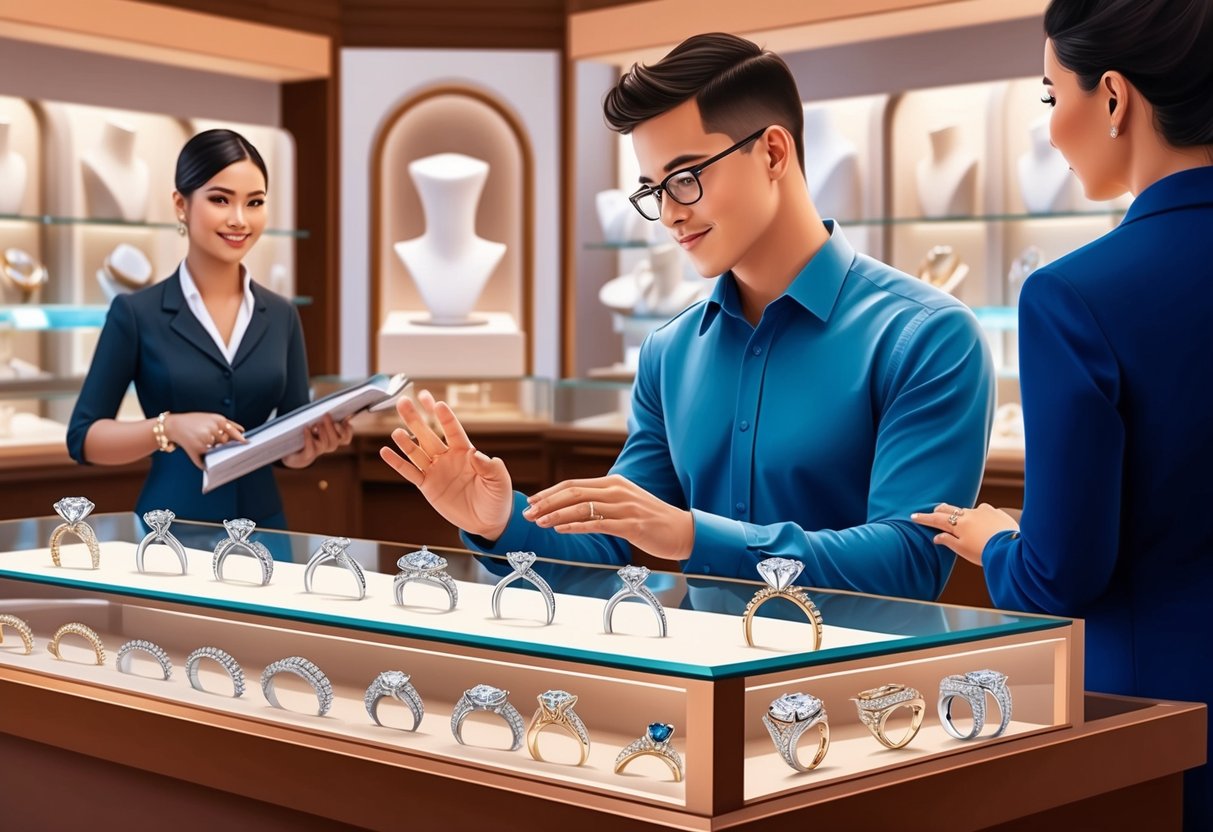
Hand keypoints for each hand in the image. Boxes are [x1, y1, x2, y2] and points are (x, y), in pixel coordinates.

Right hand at [166, 412, 245, 469]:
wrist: (174, 426)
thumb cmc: (195, 421)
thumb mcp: (212, 417)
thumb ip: (228, 424)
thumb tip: (243, 432)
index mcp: (218, 420)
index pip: (234, 432)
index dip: (240, 439)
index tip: (246, 443)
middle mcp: (213, 430)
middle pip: (227, 442)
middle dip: (226, 444)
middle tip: (223, 445)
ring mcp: (206, 440)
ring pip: (219, 450)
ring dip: (217, 451)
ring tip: (209, 447)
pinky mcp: (199, 449)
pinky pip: (209, 458)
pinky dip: (210, 459)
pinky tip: (205, 453)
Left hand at [282, 414, 353, 468]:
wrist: (293, 452)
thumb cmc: (307, 432)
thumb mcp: (317, 424)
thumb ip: (326, 418)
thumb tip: (331, 409)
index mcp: (334, 439)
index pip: (346, 438)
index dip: (347, 430)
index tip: (344, 419)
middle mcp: (328, 446)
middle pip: (335, 440)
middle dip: (331, 427)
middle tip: (326, 415)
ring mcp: (318, 451)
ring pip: (325, 444)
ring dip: (322, 432)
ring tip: (316, 423)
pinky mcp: (307, 455)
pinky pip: (310, 448)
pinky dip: (308, 437)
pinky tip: (306, 428)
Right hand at [379, 389, 513, 539]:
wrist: (486, 521)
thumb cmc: (496, 498)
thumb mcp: (500, 482)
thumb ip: (491, 467)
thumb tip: (477, 455)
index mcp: (466, 452)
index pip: (453, 430)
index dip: (445, 418)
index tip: (437, 404)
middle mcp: (448, 457)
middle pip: (428, 435)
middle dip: (416, 419)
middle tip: (404, 401)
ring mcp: (436, 471)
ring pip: (416, 451)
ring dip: (405, 440)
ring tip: (396, 430)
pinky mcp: (427, 486)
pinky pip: (410, 472)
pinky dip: (397, 463)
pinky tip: (385, 451)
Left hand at [522, 474, 693, 560]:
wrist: (682, 530)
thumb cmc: (652, 520)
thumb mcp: (626, 503)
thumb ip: (604, 501)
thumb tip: (577, 506)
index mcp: (614, 483)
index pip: (574, 484)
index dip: (550, 493)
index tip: (533, 502)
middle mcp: (617, 490)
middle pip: (573, 492)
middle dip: (547, 502)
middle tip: (528, 512)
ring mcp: (624, 507)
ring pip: (582, 507)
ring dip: (556, 515)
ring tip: (538, 522)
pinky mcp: (630, 524)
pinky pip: (597, 523)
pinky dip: (576, 526)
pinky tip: (561, 530)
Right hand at [911, 502, 1019, 565]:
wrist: (1010, 548)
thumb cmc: (985, 552)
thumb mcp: (963, 550)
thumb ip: (948, 541)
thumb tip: (937, 537)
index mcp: (958, 524)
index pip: (936, 519)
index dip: (924, 518)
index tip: (914, 516)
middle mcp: (969, 514)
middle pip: (949, 509)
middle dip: (940, 511)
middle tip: (934, 513)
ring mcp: (983, 511)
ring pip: (967, 510)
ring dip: (962, 515)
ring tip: (964, 523)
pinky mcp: (996, 512)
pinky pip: (984, 511)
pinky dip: (980, 516)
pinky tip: (985, 524)